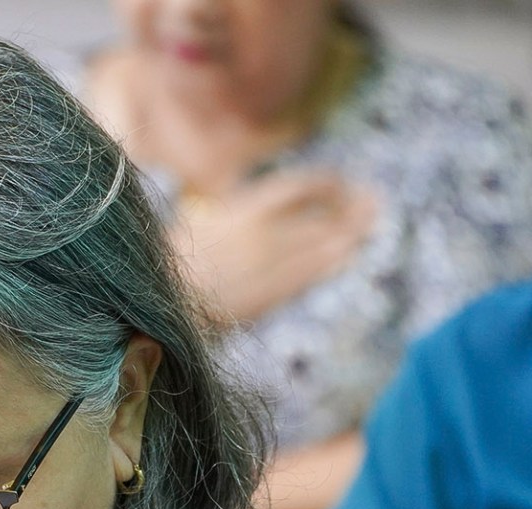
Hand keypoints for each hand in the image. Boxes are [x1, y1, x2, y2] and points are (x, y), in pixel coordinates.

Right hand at [172, 170, 377, 321]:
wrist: (159, 303)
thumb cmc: (172, 255)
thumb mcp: (200, 213)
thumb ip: (237, 199)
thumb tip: (267, 191)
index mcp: (243, 209)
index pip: (302, 186)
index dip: (330, 183)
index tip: (344, 183)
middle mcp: (260, 237)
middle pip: (321, 218)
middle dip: (350, 210)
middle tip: (372, 204)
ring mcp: (264, 270)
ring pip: (320, 249)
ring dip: (348, 237)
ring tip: (364, 229)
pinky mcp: (264, 298)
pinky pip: (307, 277)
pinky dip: (330, 265)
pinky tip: (344, 257)